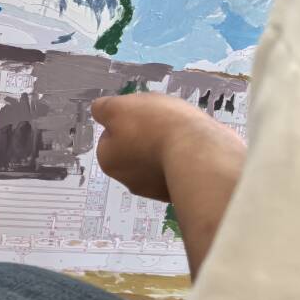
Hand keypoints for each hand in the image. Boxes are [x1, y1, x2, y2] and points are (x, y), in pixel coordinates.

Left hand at [91, 93, 236, 201]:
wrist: (200, 153)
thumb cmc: (155, 127)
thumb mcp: (119, 107)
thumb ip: (103, 109)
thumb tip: (100, 113)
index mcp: (109, 162)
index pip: (111, 137)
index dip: (126, 121)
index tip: (141, 116)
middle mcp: (128, 181)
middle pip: (135, 150)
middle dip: (147, 137)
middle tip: (163, 123)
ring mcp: (157, 191)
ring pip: (159, 160)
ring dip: (168, 148)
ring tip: (183, 134)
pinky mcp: (183, 192)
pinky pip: (180, 170)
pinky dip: (186, 159)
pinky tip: (195, 148)